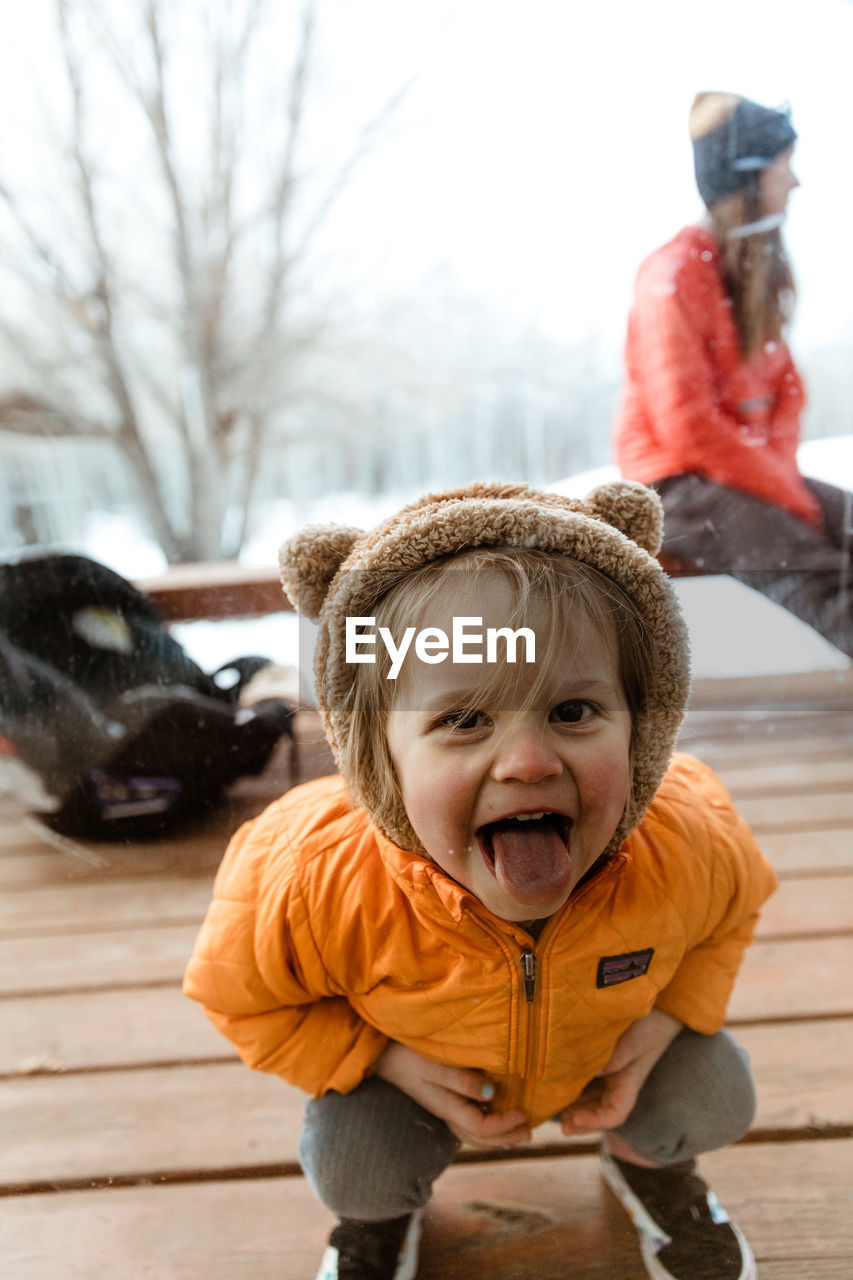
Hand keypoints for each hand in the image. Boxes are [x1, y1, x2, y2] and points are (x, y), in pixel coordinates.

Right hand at [373, 1041, 530, 1148]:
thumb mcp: (436, 1066)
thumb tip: (493, 1093)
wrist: (381, 1055)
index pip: (482, 1128)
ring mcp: (443, 1108)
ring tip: (516, 1130)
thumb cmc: (408, 1056)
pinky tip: (493, 1114)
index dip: (505, 1125)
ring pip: (474, 1133)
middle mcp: (447, 1113)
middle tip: (529, 1130)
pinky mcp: (441, 1099)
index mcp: (447, 1108)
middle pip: (480, 1137)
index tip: (523, 1113)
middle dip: (506, 1137)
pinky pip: (468, 1121)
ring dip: (497, 1135)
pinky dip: (485, 1125)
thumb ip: (463, 1081)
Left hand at [559, 1009, 681, 1135]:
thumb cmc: (650, 1024)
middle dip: (582, 1120)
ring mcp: (614, 1071)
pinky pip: (591, 1079)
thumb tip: (590, 1073)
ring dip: (578, 1105)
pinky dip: (578, 1085)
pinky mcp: (607, 1058)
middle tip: (561, 1125)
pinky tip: (562, 1082)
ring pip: (594, 1097)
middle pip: (601, 1110)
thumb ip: (613, 1059)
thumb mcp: (632, 1042)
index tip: (572, 1119)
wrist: (663, 1007)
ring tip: (557, 1107)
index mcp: (629, 1082)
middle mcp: (621, 1081)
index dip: (594, 1122)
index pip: (614, 1114)